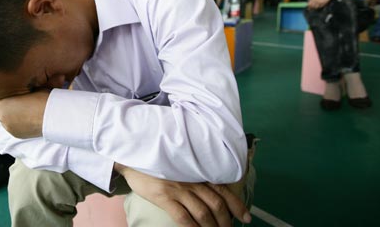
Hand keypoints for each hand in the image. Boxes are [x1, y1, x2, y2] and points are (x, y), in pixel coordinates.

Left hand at [0, 91, 49, 138]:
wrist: (54, 117)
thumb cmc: (43, 99)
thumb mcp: (32, 86)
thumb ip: (22, 86)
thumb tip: (19, 81)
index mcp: (2, 104)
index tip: (6, 96)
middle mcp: (2, 117)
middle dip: (4, 107)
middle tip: (16, 102)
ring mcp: (9, 127)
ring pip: (4, 120)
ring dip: (10, 116)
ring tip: (24, 110)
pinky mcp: (17, 134)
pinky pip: (12, 127)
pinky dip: (17, 123)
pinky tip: (28, 118)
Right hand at [116, 164, 250, 226]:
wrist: (133, 158)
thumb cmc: (157, 163)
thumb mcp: (180, 165)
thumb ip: (194, 175)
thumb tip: (210, 192)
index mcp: (197, 171)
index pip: (223, 189)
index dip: (237, 205)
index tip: (246, 217)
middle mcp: (191, 180)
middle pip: (216, 204)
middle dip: (225, 221)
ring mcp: (178, 188)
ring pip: (202, 212)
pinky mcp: (164, 197)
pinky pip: (183, 217)